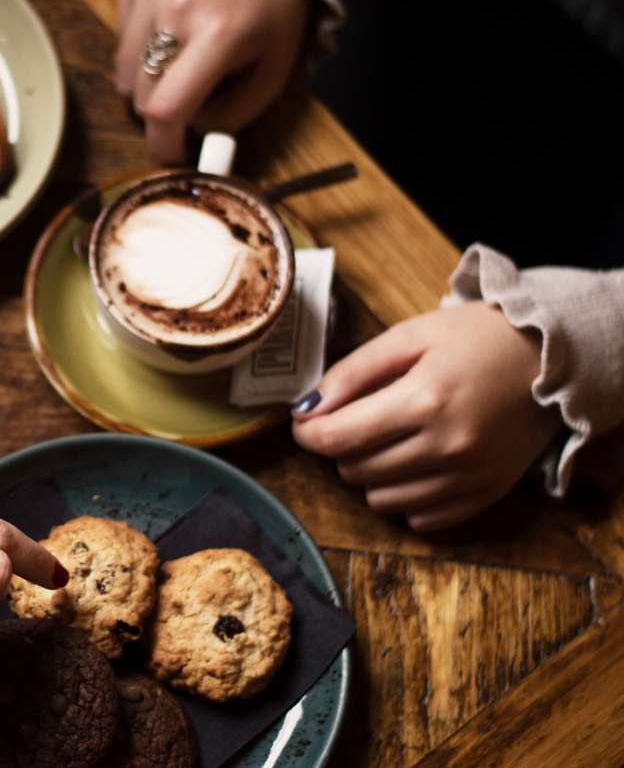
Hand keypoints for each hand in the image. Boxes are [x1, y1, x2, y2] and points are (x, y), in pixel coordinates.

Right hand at [115, 0, 308, 163]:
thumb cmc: (272, 14)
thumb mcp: (273, 71)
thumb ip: (233, 114)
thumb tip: (189, 134)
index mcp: (219, 34)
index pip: (166, 109)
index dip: (163, 144)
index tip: (172, 155)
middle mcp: (175, 8)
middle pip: (141, 97)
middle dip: (161, 117)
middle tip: (186, 110)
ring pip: (124, 74)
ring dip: (147, 86)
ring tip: (180, 67)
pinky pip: (121, 43)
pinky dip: (140, 54)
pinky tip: (170, 37)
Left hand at [292, 303, 561, 531]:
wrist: (550, 361)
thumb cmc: (474, 340)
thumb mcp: (408, 337)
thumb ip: (351, 373)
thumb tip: (305, 408)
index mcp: (425, 400)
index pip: (338, 438)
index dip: (308, 432)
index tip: (305, 421)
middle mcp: (448, 446)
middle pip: (355, 470)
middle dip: (343, 446)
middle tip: (362, 419)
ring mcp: (468, 477)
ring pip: (380, 500)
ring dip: (371, 473)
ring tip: (392, 439)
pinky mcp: (484, 496)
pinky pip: (418, 518)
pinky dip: (405, 496)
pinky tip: (416, 464)